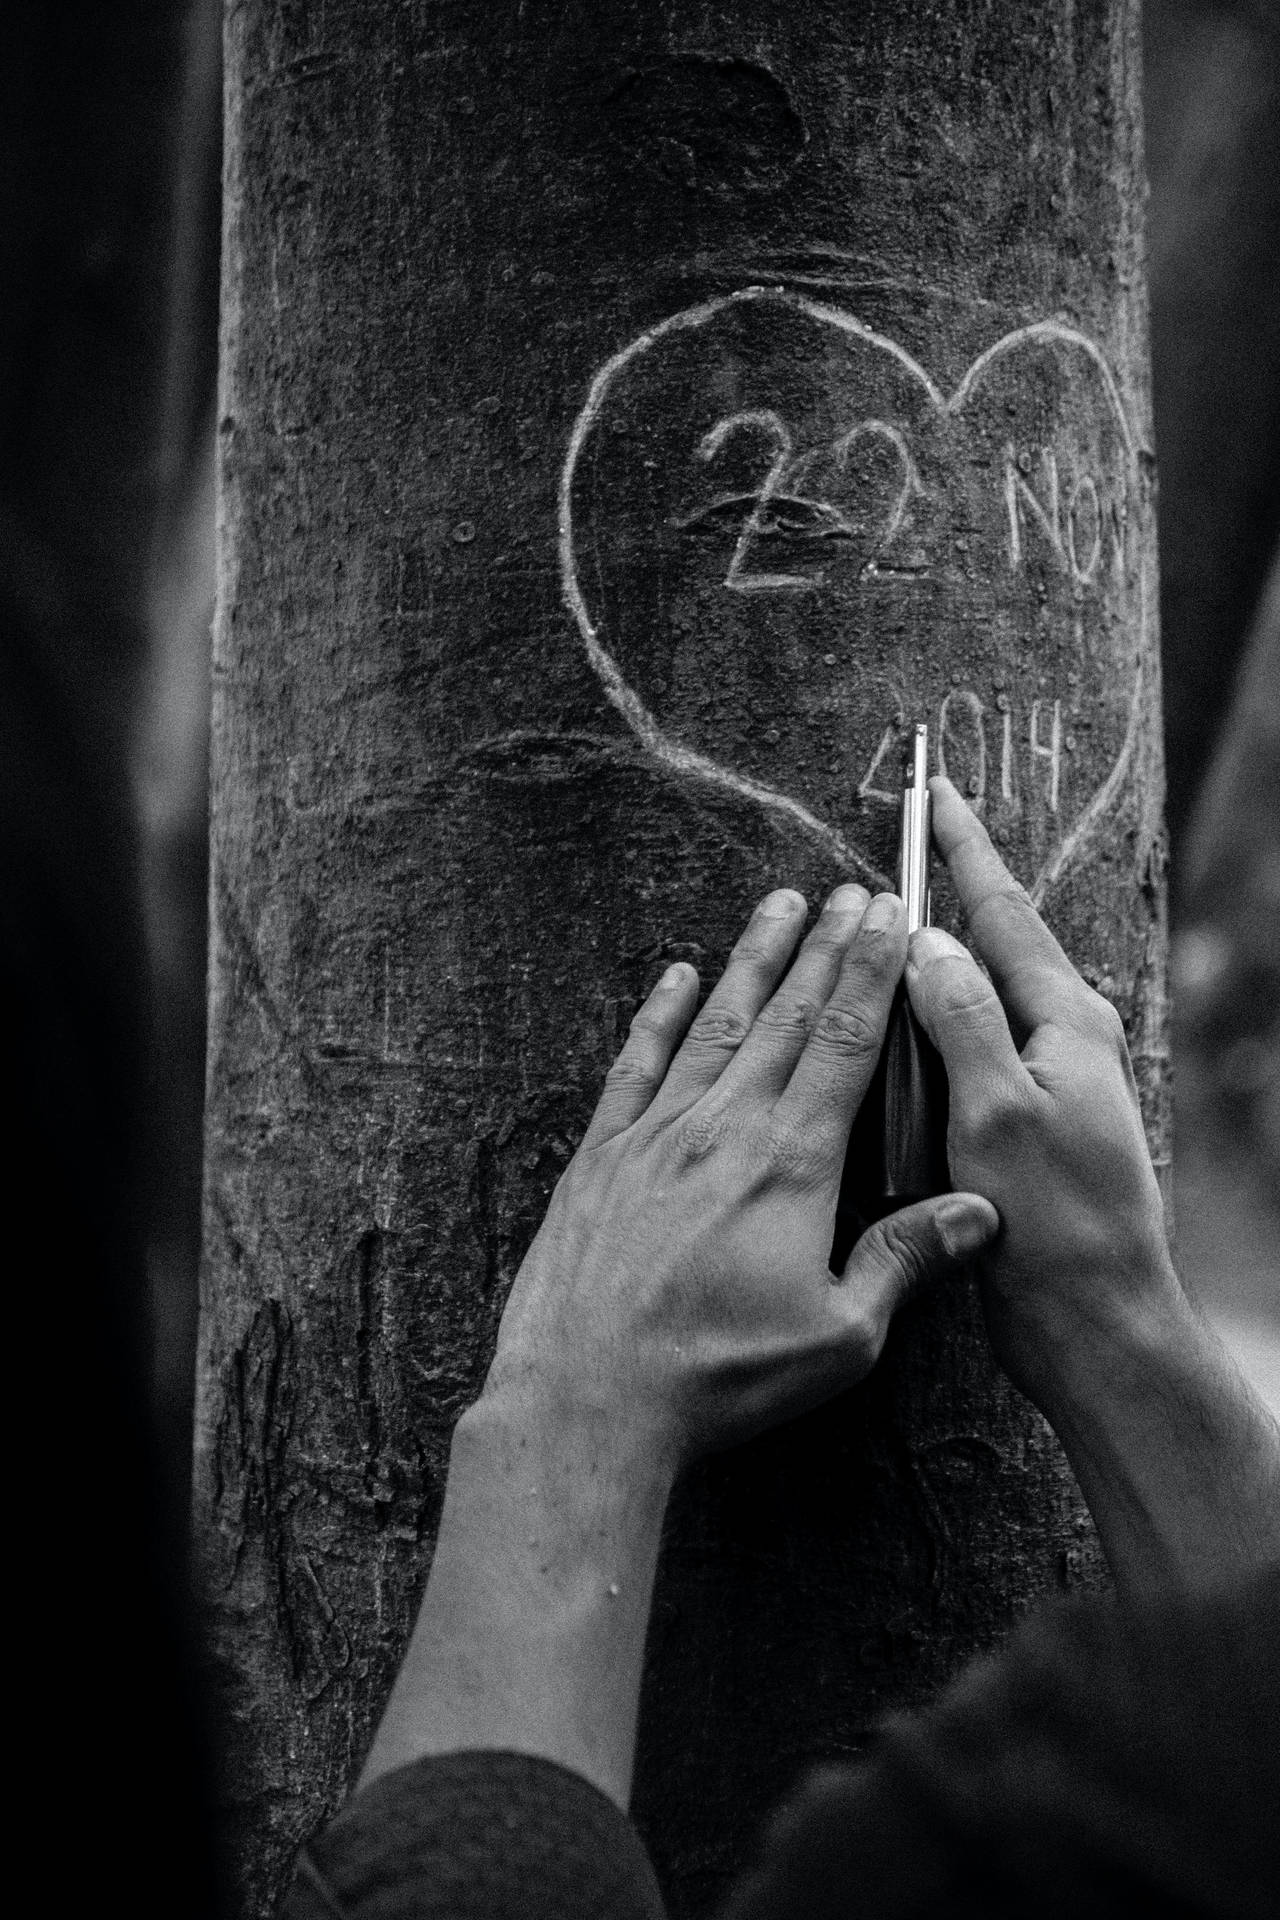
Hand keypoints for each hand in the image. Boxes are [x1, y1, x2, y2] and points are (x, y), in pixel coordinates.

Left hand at [482, 882, 997, 1466]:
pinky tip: (678, 977)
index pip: (846, 1044)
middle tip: (853, 892)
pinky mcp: (602, 1156)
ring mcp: (657, 1134)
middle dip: (827, 947)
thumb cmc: (716, 1376)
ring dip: (754, 960)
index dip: (873, 973)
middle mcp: (725, 1128)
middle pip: (789, 1016)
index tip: (892, 918)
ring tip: (780, 904)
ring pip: (718, 1024)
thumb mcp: (838, 1336)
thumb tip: (981, 1214)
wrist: (586, 1396)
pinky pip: (638, 1064)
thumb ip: (905, 1261)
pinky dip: (660, 1015)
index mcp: (792, 1163)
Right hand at [905, 774, 1177, 1413]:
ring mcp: (1045, 1083)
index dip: (963, 849)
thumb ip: (961, 1017)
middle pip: (996, 942)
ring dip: (936, 954)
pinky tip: (896, 1026)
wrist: (1094, 1321)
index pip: (1004, 912)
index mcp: (1064, 1023)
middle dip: (952, 886)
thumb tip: (925, 941)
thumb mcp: (997, 1108)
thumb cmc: (1055, 1222)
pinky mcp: (1023, 1124)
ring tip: (889, 919)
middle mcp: (1062, 1042)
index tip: (934, 791)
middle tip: (909, 835)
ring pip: (979, 996)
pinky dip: (931, 1020)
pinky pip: (969, 1047)